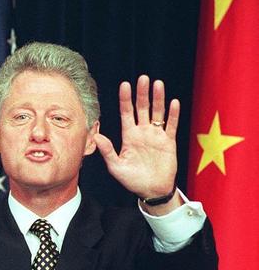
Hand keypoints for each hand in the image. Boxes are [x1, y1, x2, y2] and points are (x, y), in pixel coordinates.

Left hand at [94, 75, 179, 204]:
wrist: (151, 190)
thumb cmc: (132, 180)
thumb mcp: (116, 166)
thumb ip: (107, 151)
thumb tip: (96, 136)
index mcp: (129, 136)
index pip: (126, 113)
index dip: (125, 99)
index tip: (124, 85)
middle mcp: (142, 132)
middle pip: (142, 108)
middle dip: (142, 93)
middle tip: (143, 78)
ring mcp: (156, 136)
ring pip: (157, 113)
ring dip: (158, 99)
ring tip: (158, 84)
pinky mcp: (168, 142)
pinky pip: (171, 126)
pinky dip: (172, 115)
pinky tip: (173, 102)